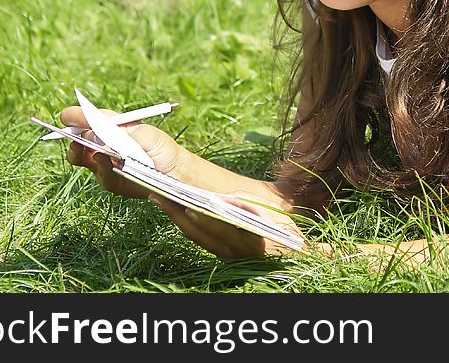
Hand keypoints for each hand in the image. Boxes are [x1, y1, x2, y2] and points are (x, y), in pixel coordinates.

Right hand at [60, 105, 186, 199]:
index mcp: (117, 127)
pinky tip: (103, 162)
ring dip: (78, 152)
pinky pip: (99, 174)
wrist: (174, 176)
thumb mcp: (152, 137)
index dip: (79, 116)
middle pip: (82, 137)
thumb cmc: (164, 150)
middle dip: (74, 135)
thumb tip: (105, 132)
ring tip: (79, 148)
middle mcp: (108, 143)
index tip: (66, 116)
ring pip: (83, 157)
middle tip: (73, 136)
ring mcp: (106, 161)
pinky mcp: (109, 179)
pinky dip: (99, 168)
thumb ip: (130, 134)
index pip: (94, 118)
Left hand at [148, 194, 305, 258]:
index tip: (188, 204)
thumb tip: (223, 198)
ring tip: (158, 197)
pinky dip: (183, 223)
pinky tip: (173, 208)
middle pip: (200, 232)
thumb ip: (249, 202)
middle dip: (178, 212)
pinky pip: (197, 238)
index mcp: (250, 241)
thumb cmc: (285, 229)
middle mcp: (234, 251)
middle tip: (159, 193)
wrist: (291, 255)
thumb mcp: (274, 211)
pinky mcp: (220, 252)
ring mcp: (225, 254)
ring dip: (174, 217)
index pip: (221, 228)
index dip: (204, 217)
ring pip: (194, 236)